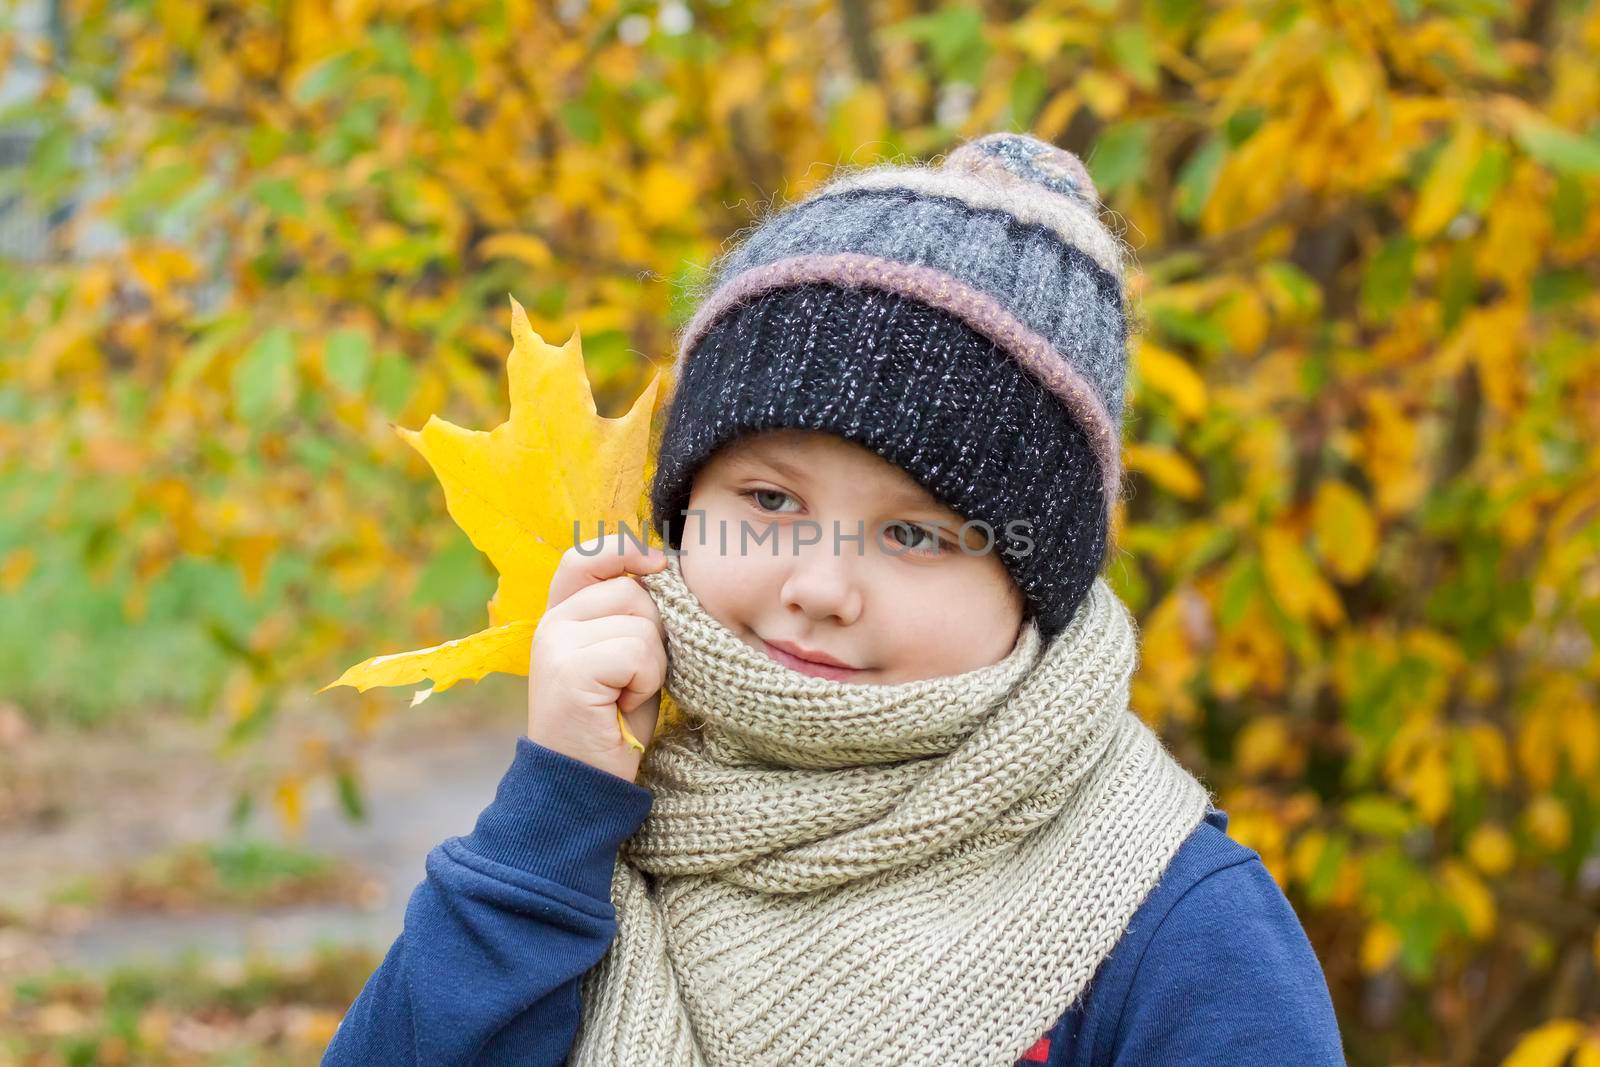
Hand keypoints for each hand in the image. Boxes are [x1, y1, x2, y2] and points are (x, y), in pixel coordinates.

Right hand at [527, 532, 668, 782]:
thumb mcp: (624, 657)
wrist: (582, 784)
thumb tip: (664, 568)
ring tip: (625, 697)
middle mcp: (551, 623)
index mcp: (560, 615)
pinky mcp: (570, 670)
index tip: (658, 564)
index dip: (625, 551)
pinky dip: (646, 684)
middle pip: (631, 591)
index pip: (586, 556)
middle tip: (632, 680)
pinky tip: (623, 708)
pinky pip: (638, 653)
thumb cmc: (613, 722)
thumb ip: (632, 615)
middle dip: (653, 634)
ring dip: (652, 666)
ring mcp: (556, 645)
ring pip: (641, 624)